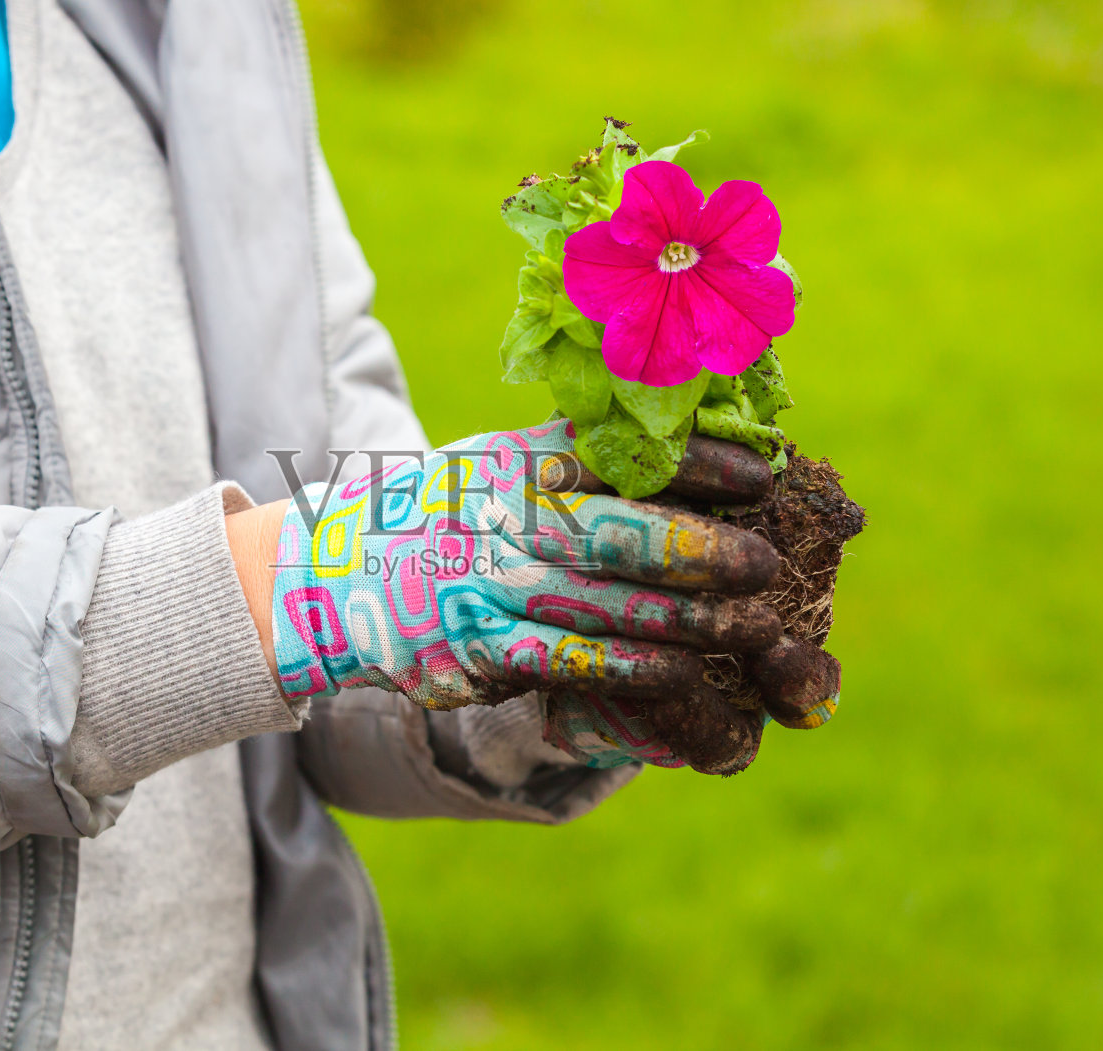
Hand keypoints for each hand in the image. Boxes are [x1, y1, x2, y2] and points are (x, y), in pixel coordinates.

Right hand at [266, 420, 782, 711]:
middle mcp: (496, 516)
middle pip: (614, 532)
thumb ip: (579, 451)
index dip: (695, 463)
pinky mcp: (471, 648)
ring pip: (597, 603)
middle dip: (699, 550)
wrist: (337, 573)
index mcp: (512, 460)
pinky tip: (679, 674)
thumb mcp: (496, 460)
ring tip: (750, 627)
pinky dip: (626, 668)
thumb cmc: (448, 511)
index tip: (761, 474)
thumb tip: (691, 427)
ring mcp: (481, 584)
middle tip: (765, 565)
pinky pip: (561, 659)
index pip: (615, 452)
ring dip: (683, 620)